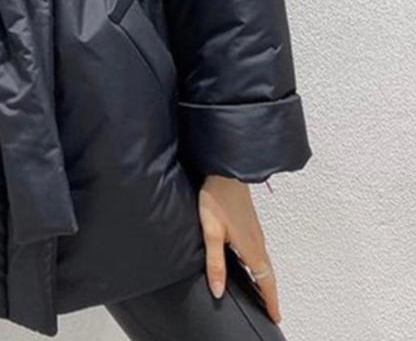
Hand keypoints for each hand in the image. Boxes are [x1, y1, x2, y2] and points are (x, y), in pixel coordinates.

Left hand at [198, 174, 281, 323]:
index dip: (270, 301)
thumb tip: (218, 291)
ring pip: (266, 263)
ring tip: (264, 294)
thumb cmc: (217, 199)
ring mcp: (256, 233)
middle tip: (272, 311)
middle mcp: (258, 242)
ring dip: (267, 281)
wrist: (226, 172)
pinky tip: (252, 266)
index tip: (276, 316)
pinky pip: (261, 252)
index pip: (265, 282)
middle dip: (271, 294)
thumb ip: (215, 262)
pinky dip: (262, 266)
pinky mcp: (251, 225)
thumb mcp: (211, 232)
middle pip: (269, 275)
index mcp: (250, 248)